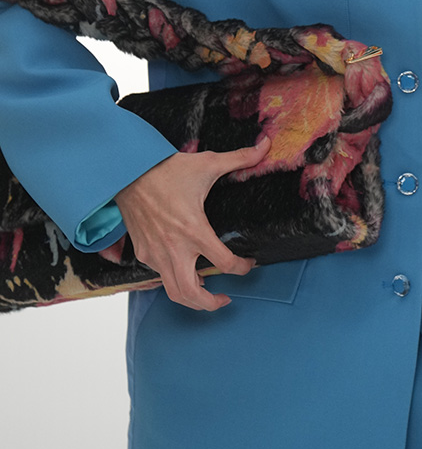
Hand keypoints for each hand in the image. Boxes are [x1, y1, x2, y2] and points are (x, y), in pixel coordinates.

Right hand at [114, 135, 271, 311]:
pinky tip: (185, 271)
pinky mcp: (143, 253)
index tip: (249, 264)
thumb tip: (266, 145)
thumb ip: (240, 158)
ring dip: (191, 298)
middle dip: (211, 303)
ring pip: (172, 291)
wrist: (128, 172)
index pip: (224, 263)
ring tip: (206, 293)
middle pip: (191, 294)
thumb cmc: (168, 170)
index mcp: (194, 230)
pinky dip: (174, 280)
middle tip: (225, 299)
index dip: (242, 268)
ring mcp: (155, 253)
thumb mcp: (207, 163)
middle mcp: (174, 248)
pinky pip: (159, 276)